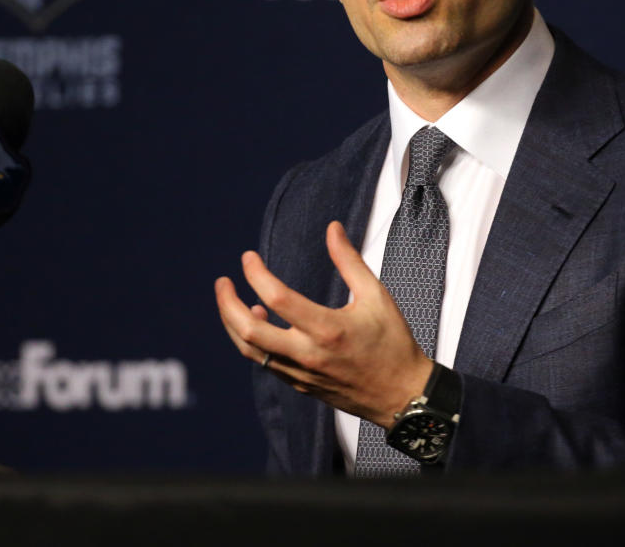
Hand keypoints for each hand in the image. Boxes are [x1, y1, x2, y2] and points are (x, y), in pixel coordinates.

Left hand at [214, 220, 432, 427]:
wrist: (401, 395)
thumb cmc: (393, 343)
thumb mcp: (376, 296)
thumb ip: (350, 261)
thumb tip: (332, 228)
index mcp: (328, 329)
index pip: (277, 299)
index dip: (256, 274)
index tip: (248, 257)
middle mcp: (308, 354)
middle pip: (248, 332)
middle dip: (227, 305)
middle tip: (223, 282)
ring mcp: (300, 373)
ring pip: (250, 351)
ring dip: (234, 324)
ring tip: (235, 301)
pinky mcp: (300, 384)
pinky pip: (265, 362)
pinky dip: (253, 342)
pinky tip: (260, 322)